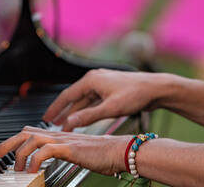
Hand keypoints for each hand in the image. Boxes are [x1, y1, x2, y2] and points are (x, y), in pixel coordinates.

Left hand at [0, 126, 128, 173]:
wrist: (121, 151)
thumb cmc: (103, 155)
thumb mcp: (76, 155)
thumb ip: (60, 156)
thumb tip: (45, 164)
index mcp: (58, 136)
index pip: (28, 133)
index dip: (12, 141)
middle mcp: (57, 135)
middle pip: (24, 133)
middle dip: (5, 145)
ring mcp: (63, 140)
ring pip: (30, 139)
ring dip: (18, 155)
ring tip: (15, 170)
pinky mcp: (69, 148)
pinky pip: (45, 151)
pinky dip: (34, 161)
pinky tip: (30, 172)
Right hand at [43, 69, 165, 130]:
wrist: (156, 88)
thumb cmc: (136, 94)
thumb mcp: (110, 108)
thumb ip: (89, 116)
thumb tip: (70, 122)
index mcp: (91, 80)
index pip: (67, 95)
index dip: (56, 108)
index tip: (47, 118)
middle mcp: (95, 79)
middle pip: (73, 97)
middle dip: (63, 111)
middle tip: (51, 122)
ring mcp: (102, 84)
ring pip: (83, 100)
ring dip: (75, 112)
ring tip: (66, 124)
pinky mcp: (110, 90)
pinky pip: (92, 101)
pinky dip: (86, 110)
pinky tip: (83, 118)